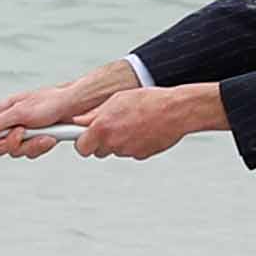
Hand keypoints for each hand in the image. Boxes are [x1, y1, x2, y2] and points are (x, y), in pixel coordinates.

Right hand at [0, 66, 129, 156]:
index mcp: (1, 113)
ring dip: (29, 145)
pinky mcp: (36, 141)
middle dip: (10, 144)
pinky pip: (31, 153)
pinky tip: (48, 138)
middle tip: (21, 134)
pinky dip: (40, 146)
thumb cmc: (50, 101)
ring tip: (41, 134)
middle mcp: (10, 124)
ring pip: (15, 152)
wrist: (75, 106)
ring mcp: (23, 134)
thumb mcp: (21, 111)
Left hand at [74, 80, 228, 158]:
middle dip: (101, 142)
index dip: (82, 142)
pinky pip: (131, 152)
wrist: (177, 110)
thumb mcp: (116, 100)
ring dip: (118, 141)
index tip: (83, 137)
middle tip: (111, 127)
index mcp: (103, 128)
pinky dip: (133, 144)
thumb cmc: (148, 100)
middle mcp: (114, 142)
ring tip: (131, 123)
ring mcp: (128, 151)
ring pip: (115, 151)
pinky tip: (142, 130)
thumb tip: (78, 121)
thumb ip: (94, 114)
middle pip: (98, 152)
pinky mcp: (141, 155)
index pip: (81, 148)